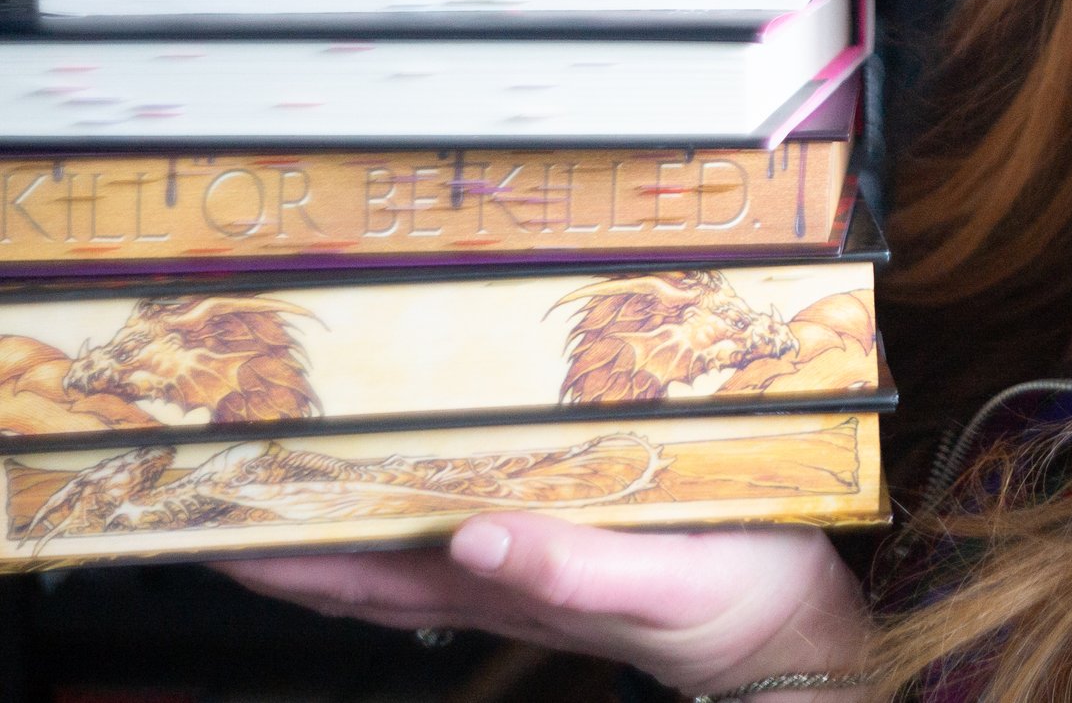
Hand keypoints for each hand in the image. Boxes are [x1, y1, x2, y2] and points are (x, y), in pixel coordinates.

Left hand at [219, 513, 867, 697]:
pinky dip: (405, 528)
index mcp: (507, 586)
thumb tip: (474, 539)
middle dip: (282, 547)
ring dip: (331, 541)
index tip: (213, 521)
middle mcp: (500, 586)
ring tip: (275, 502)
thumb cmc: (739, 600)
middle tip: (211, 501)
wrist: (795, 637)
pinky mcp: (565, 560)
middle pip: (360, 576)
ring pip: (397, 568)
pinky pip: (454, 548)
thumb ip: (570, 568)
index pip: (364, 575)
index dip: (286, 554)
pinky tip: (409, 499)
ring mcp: (527, 581)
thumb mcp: (662, 578)